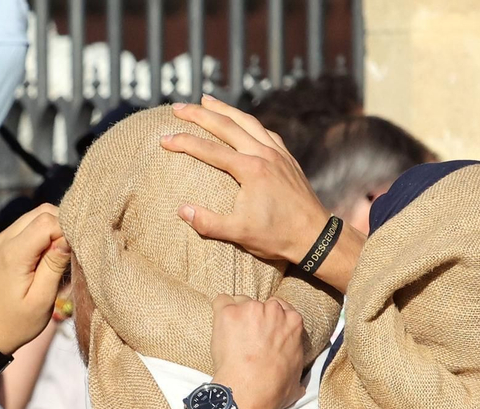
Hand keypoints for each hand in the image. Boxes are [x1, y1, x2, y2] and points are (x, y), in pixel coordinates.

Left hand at [0, 204, 70, 355]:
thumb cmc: (15, 323)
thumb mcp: (41, 300)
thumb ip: (54, 266)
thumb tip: (68, 238)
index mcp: (14, 253)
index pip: (48, 220)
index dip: (68, 231)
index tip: (75, 254)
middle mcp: (4, 240)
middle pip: (43, 212)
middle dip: (63, 227)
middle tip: (71, 254)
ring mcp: (1, 240)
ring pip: (35, 216)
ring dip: (53, 230)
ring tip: (61, 258)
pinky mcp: (2, 245)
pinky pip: (27, 227)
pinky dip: (43, 235)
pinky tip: (48, 258)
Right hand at [163, 95, 332, 265]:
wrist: (315, 236)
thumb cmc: (277, 237)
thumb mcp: (239, 234)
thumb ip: (208, 223)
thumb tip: (182, 210)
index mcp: (250, 169)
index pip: (209, 149)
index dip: (183, 142)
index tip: (164, 139)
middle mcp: (264, 154)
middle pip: (226, 124)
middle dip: (199, 113)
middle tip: (178, 107)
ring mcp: (278, 153)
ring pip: (247, 121)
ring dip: (224, 109)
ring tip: (206, 100)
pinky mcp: (288, 158)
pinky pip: (265, 131)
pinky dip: (249, 122)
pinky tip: (242, 122)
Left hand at [208, 294, 306, 408]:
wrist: (249, 391)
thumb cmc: (273, 389)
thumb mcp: (296, 380)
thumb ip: (295, 370)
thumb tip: (297, 384)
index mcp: (293, 322)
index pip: (281, 308)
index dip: (269, 321)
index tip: (262, 332)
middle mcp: (274, 311)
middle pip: (260, 304)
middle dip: (253, 318)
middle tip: (246, 337)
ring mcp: (251, 309)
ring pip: (241, 303)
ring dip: (236, 316)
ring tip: (231, 338)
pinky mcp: (229, 313)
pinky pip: (221, 301)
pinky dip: (219, 311)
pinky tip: (220, 327)